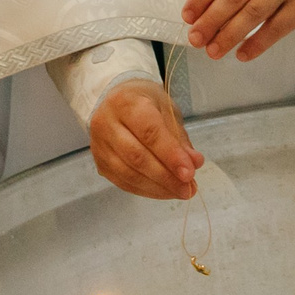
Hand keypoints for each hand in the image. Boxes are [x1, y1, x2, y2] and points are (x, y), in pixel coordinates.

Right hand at [89, 80, 204, 199]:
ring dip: (158, 187)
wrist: (115, 103)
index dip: (170, 155)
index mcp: (126, 103)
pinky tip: (165, 191)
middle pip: (136, 156)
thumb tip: (195, 163)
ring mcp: (99, 146)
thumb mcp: (167, 110)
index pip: (149, 132)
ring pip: (128, 174)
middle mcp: (106, 124)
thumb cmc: (145, 103)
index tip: (189, 173)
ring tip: (181, 192)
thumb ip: (180, 138)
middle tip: (188, 189)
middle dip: (166, 176)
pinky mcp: (100, 164)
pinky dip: (147, 190)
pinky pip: (123, 182)